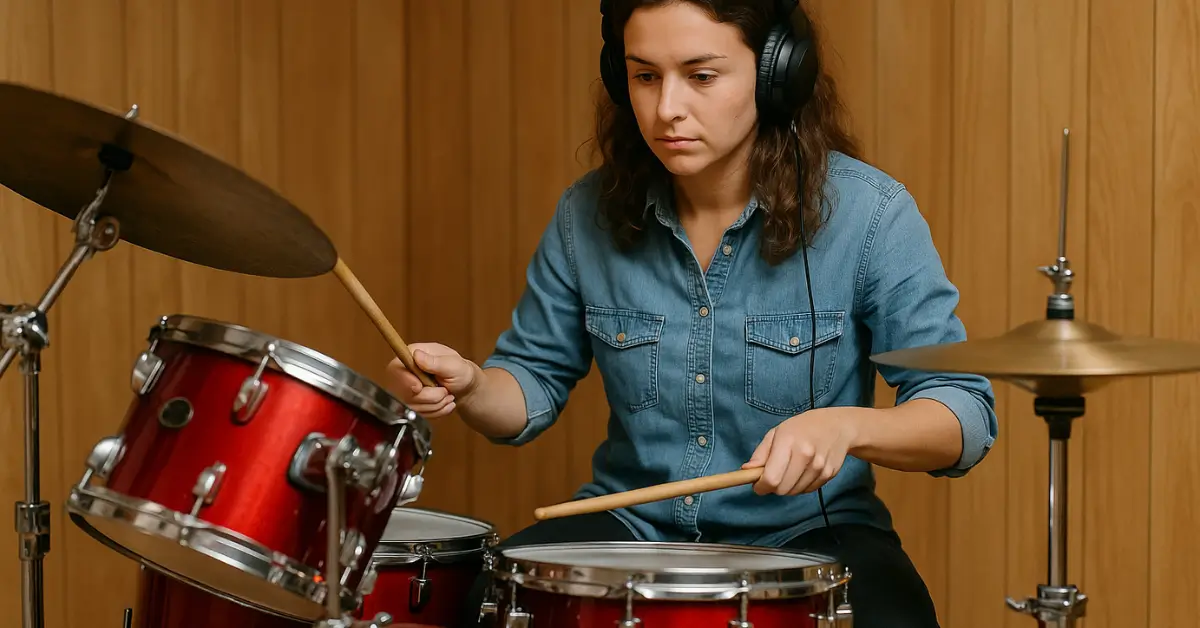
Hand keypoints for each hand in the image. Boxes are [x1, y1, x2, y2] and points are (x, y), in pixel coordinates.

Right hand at [383, 342, 481, 418]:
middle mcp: (406, 372)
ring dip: (435, 404)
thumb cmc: (460, 371)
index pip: (396, 369)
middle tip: (445, 391)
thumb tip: (417, 355)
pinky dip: (436, 411)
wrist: (465, 386)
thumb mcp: (453, 364)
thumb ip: (435, 361)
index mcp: (413, 355)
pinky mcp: (412, 403)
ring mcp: (407, 389)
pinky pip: (419, 414)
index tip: (418, 387)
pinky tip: (444, 403)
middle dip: (430, 396)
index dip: (404, 381)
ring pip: (413, 406)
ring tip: (447, 395)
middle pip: (404, 392)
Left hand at [741, 408, 862, 495]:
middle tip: (774, 476)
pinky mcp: (829, 474)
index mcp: (788, 442)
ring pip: (795, 492)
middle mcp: (805, 455)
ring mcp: (819, 466)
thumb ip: (761, 454)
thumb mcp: (777, 433)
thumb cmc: (802, 428)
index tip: (758, 485)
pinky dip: (801, 486)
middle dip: (774, 487)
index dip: (761, 487)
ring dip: (788, 487)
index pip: (771, 478)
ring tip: (790, 470)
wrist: (837, 426)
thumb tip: (746, 471)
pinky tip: (803, 471)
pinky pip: (808, 490)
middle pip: (782, 489)